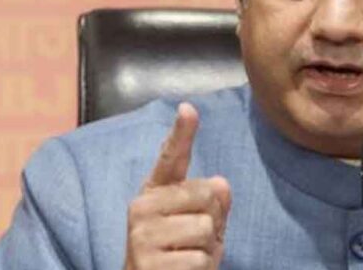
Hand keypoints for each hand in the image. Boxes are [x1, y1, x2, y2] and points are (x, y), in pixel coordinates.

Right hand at [124, 103, 231, 269]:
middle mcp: (141, 208)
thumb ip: (211, 203)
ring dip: (208, 249)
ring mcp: (142, 236)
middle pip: (207, 195)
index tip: (188, 108)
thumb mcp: (201, 227)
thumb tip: (221, 183)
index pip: (170, 158)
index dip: (182, 133)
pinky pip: (200, 259)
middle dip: (214, 220)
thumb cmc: (179, 256)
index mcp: (154, 193)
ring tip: (187, 257)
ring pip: (206, 228)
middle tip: (195, 240)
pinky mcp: (148, 264)